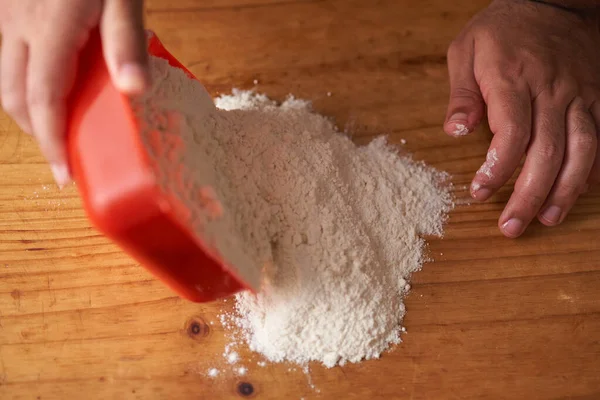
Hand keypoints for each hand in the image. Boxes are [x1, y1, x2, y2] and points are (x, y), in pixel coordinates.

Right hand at [0, 0, 147, 186]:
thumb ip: (126, 40)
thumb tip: (134, 92)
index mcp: (50, 27)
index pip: (43, 100)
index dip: (52, 143)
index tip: (66, 176)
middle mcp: (18, 23)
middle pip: (15, 96)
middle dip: (38, 134)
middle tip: (66, 158)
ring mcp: (8, 13)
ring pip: (5, 77)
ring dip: (29, 111)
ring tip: (60, 130)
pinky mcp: (10, 6)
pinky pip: (8, 55)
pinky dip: (25, 82)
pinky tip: (51, 86)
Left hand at [444, 0, 599, 237]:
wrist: (554, 0)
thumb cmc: (502, 29)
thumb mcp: (466, 51)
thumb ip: (462, 94)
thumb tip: (455, 131)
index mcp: (513, 80)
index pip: (510, 133)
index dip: (497, 170)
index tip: (480, 193)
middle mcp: (551, 91)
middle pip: (547, 151)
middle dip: (529, 195)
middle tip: (511, 226)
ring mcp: (580, 95)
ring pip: (581, 150)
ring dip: (565, 190)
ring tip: (547, 219)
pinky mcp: (597, 98)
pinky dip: (593, 168)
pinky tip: (581, 192)